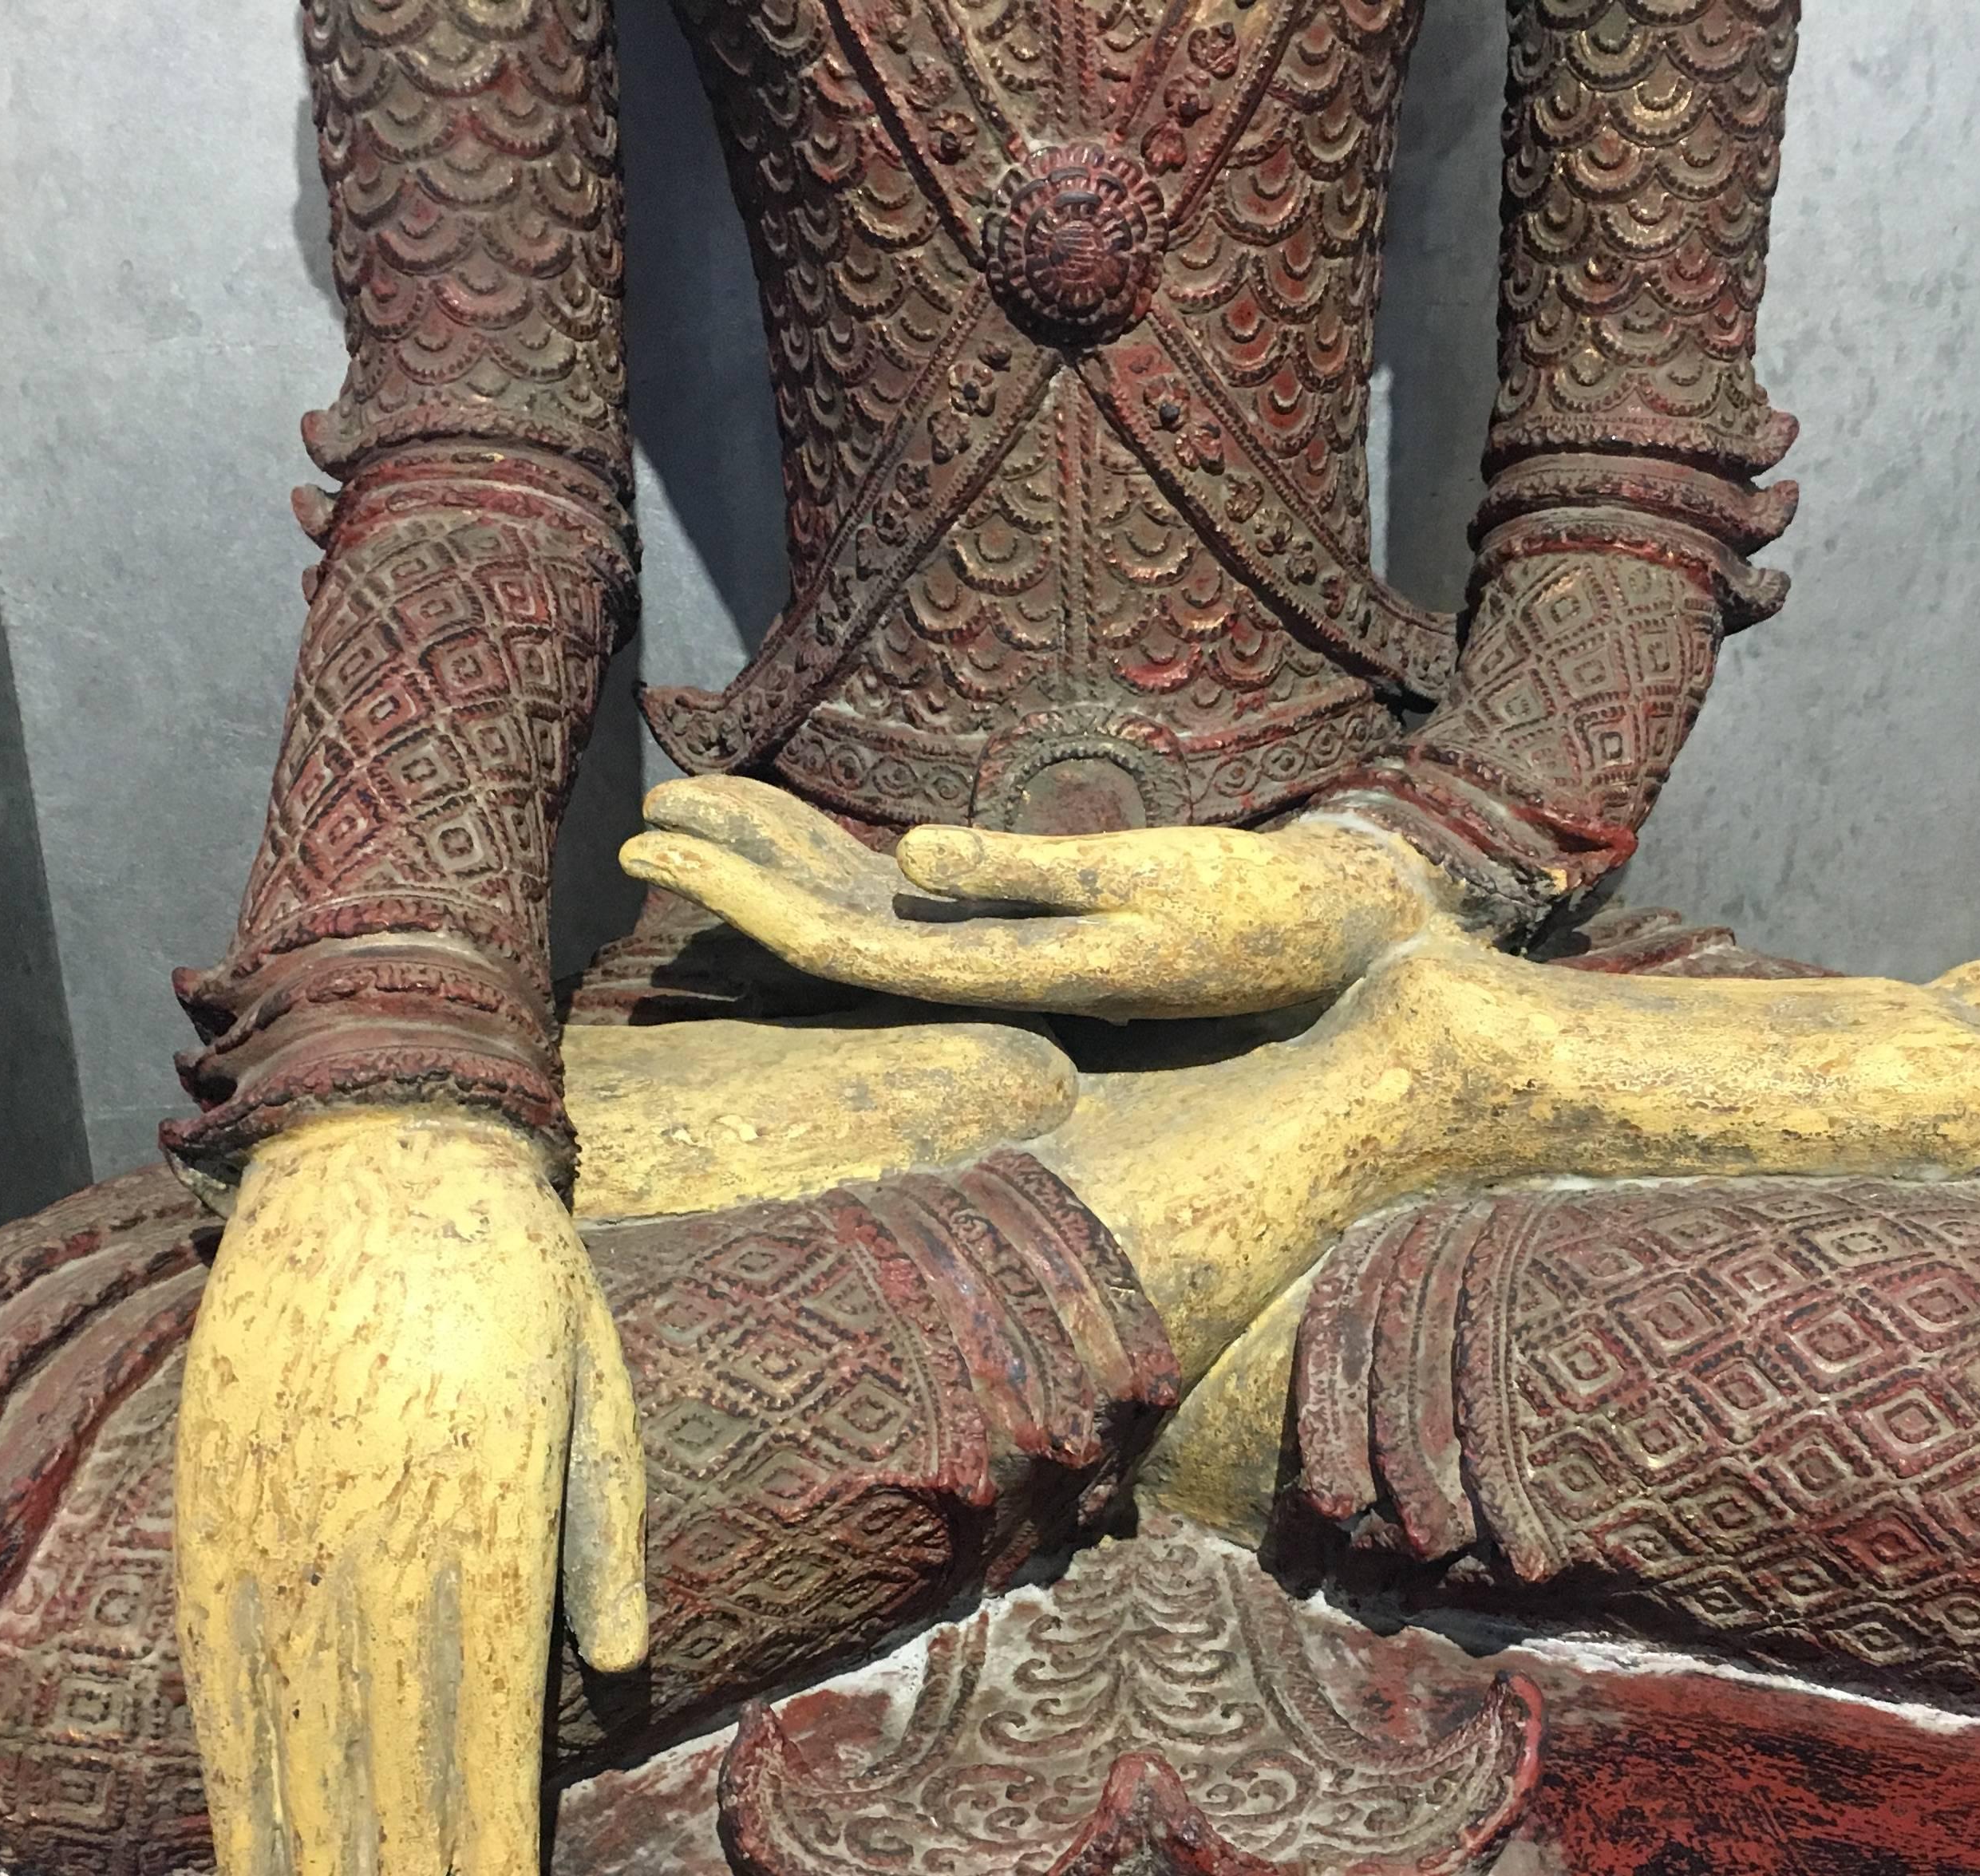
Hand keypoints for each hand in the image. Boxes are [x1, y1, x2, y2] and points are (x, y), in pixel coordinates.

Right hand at [172, 1107, 645, 1875]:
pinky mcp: (211, 1524)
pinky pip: (222, 1692)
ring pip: (297, 1754)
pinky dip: (236, 1801)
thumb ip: (604, 1531)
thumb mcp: (597, 1387)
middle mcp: (377, 1556)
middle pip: (390, 1774)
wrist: (372, 1159)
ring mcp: (280, 1543)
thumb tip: (612, 1668)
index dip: (487, 1872)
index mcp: (486, 1530)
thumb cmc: (512, 1279)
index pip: (487, 1745)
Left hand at [616, 775, 1448, 1019]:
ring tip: (684, 800)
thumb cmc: (1256, 910)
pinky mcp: (1021, 921)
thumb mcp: (1148, 886)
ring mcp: (997, 946)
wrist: (1341, 944)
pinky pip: (898, 889)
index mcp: (996, 970)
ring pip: (851, 901)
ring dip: (770, 856)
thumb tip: (903, 865)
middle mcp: (979, 969)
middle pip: (819, 922)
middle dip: (728, 866)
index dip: (736, 893)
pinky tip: (786, 822)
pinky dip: (834, 851)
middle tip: (637, 808)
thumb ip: (1026, 878)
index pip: (831, 939)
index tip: (656, 836)